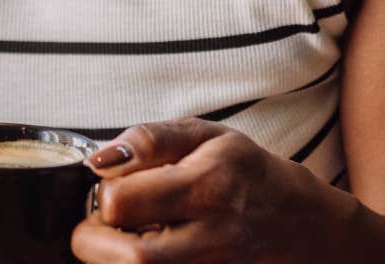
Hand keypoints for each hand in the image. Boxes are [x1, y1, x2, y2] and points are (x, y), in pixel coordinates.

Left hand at [72, 119, 352, 262]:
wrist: (290, 216)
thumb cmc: (240, 169)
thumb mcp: (201, 134)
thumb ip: (146, 140)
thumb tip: (99, 161)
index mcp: (207, 186)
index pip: (123, 204)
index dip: (102, 195)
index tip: (109, 185)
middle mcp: (211, 236)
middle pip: (129, 259)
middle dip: (95, 241)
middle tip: (104, 221)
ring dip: (113, 257)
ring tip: (124, 234)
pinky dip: (132, 263)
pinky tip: (146, 245)